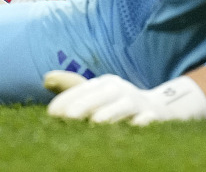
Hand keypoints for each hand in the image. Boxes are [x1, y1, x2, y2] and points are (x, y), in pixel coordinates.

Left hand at [43, 71, 205, 124]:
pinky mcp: (155, 117)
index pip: (84, 88)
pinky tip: (135, 126)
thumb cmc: (118, 105)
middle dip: (85, 105)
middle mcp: (121, 90)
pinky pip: (148, 119)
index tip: (52, 114)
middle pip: (102, 95)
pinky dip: (142, 122)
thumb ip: (72, 88)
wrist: (160, 110)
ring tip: (95, 122)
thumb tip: (46, 78)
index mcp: (105, 84)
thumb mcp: (97, 94)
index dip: (68, 99)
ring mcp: (139, 103)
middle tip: (68, 117)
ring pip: (124, 107)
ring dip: (110, 114)